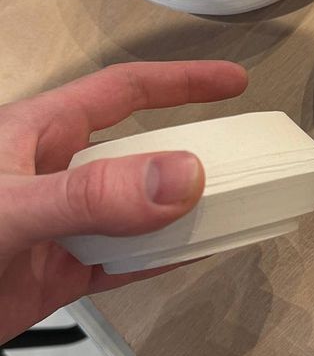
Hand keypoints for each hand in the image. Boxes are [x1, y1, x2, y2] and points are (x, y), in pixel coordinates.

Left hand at [0, 61, 247, 343]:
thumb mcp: (8, 209)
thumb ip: (90, 194)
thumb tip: (185, 176)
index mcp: (39, 134)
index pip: (123, 92)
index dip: (180, 81)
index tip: (233, 81)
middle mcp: (57, 175)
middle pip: (141, 153)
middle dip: (193, 152)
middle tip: (248, 161)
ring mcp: (61, 227)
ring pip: (138, 211)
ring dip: (184, 211)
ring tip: (237, 209)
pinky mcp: (59, 275)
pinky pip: (126, 261)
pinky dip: (163, 257)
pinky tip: (199, 253)